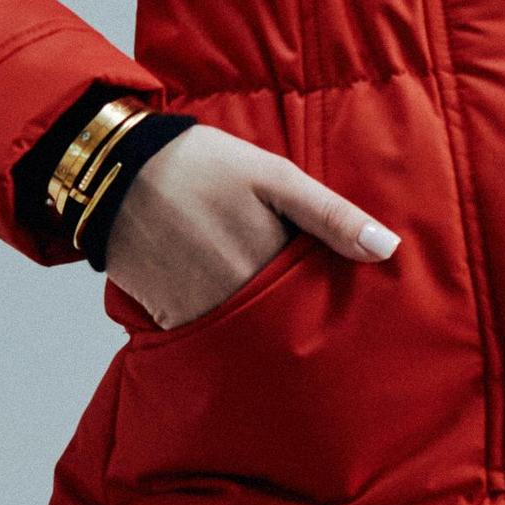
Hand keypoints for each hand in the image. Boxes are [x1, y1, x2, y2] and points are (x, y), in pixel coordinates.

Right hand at [103, 123, 398, 329]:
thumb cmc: (204, 166)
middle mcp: (236, 300)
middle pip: (282, 325)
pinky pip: (206, 337)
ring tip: (257, 301)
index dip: (328, 301)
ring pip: (246, 335)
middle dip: (294, 320)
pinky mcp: (169, 320)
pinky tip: (221, 302)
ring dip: (258, 327)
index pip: (316, 302)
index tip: (342, 303)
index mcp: (270, 266)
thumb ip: (332, 216)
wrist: (117, 171)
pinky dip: (218, 327)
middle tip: (300, 305)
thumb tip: (387, 250)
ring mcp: (201, 314)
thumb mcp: (275, 177)